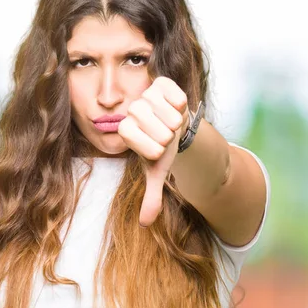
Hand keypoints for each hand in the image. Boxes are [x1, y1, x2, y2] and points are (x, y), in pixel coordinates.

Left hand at [117, 76, 189, 226]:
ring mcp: (146, 94)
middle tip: (166, 134)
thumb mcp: (158, 171)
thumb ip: (151, 196)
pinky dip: (182, 106)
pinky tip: (175, 108)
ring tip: (171, 122)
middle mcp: (132, 110)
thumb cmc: (162, 147)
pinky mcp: (162, 83)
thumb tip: (145, 224)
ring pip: (170, 116)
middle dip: (170, 138)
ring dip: (177, 123)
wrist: (175, 124)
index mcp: (126, 130)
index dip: (154, 149)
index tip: (157, 148)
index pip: (142, 144)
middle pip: (160, 132)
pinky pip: (178, 97)